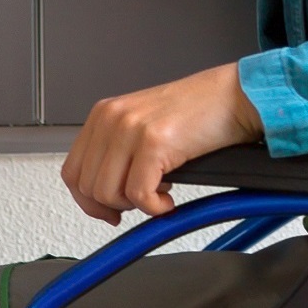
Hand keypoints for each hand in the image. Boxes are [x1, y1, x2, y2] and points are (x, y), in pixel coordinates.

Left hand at [62, 62, 263, 223]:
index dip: (88, 200)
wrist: (234, 97)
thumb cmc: (198, 113)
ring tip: (159, 193)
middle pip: (89, 187)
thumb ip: (118, 152)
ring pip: (109, 193)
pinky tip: (169, 198)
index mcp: (104, 114)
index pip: (73, 171)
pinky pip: (139, 195)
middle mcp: (112, 118)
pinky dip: (155, 208)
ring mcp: (131, 129)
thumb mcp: (144, 126)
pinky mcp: (153, 142)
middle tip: (140, 203)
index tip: (108, 211)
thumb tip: (103, 195)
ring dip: (135, 205)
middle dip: (113, 206)